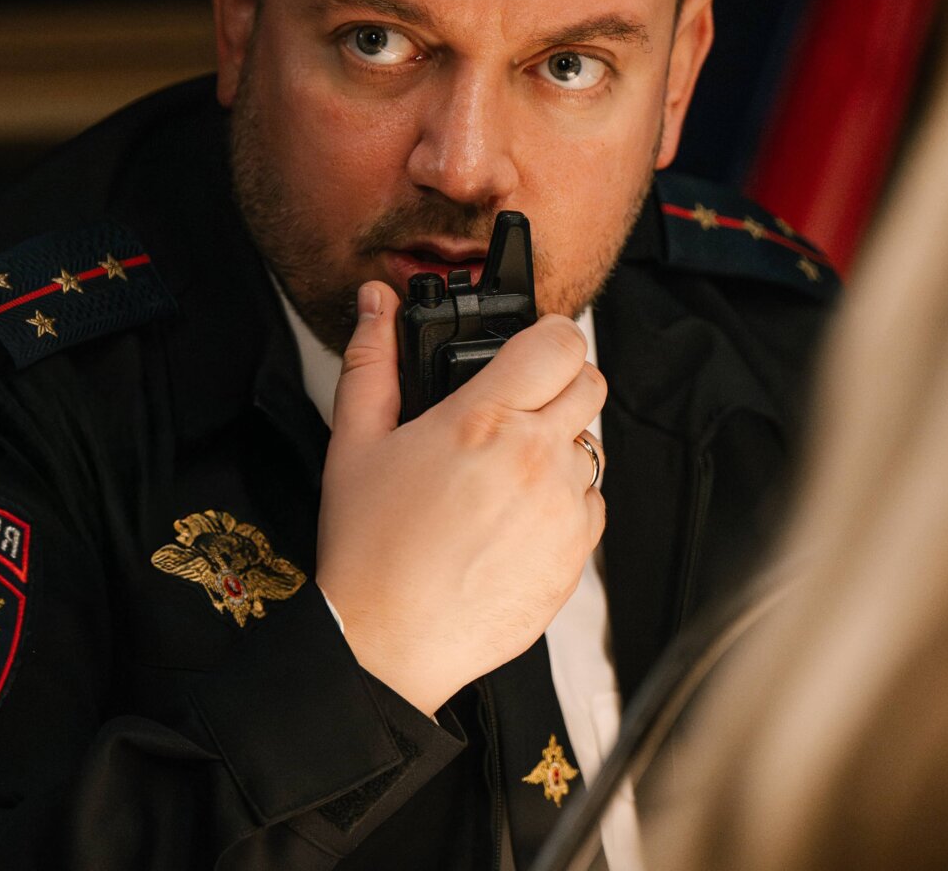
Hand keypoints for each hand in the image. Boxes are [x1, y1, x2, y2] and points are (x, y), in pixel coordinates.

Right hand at [316, 281, 606, 716]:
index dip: (547, 336)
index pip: (560, 340)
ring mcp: (562, 507)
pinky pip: (593, 503)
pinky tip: (515, 517)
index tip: (528, 349)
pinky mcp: (576, 553)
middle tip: (516, 405)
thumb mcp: (354, 443)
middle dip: (558, 383)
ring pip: (593, 444)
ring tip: (505, 472)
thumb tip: (377, 304)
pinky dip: (565, 500)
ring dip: (561, 444)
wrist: (387, 642)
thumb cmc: (369, 549)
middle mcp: (535, 457)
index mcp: (484, 419)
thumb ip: (373, 361)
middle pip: (591, 382)